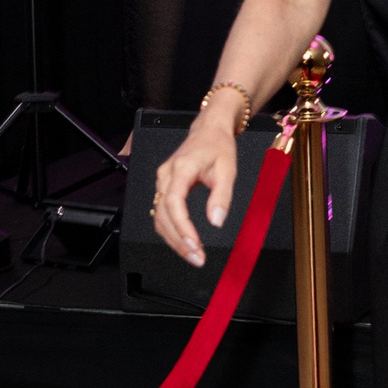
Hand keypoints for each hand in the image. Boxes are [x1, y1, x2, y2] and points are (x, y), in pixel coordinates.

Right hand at [150, 115, 238, 267]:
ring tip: (193, 255)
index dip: (182, 227)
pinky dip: (171, 231)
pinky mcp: (164, 187)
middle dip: (179, 240)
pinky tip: (184, 242)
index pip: (174, 203)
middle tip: (197, 258)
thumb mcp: (228, 169)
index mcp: (181, 169)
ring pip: (159, 217)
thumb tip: (216, 222)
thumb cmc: (218, 146)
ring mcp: (162, 181)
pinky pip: (162, 213)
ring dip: (174, 239)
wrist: (209, 130)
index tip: (195, 244)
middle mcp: (166, 176)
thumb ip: (221, 196)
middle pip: (163, 215)